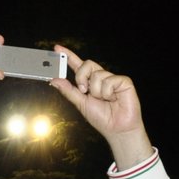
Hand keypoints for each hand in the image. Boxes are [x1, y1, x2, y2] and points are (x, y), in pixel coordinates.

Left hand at [50, 45, 148, 165]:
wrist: (117, 129)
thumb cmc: (102, 118)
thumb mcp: (81, 104)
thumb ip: (69, 91)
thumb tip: (54, 80)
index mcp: (90, 82)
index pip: (78, 65)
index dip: (68, 56)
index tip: (57, 48)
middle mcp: (101, 78)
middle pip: (87, 64)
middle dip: (81, 77)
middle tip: (84, 91)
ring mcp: (112, 78)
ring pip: (97, 74)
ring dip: (97, 91)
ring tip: (105, 101)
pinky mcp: (123, 81)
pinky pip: (109, 80)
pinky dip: (108, 93)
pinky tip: (114, 99)